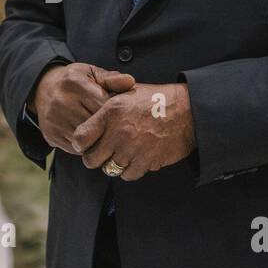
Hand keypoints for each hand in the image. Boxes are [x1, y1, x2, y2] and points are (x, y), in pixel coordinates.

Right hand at [30, 62, 135, 151]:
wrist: (42, 89)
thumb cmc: (74, 81)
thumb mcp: (91, 74)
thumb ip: (111, 79)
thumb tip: (130, 82)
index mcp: (75, 84)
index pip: (103, 103)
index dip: (116, 111)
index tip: (123, 113)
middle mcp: (62, 102)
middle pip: (95, 123)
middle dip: (109, 126)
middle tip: (121, 127)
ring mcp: (55, 121)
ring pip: (86, 139)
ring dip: (100, 139)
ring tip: (110, 136)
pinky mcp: (51, 135)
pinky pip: (76, 148)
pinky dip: (88, 146)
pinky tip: (95, 140)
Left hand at [70, 82, 195, 180]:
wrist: (188, 112)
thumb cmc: (158, 100)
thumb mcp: (128, 92)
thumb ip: (107, 106)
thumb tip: (90, 116)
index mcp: (110, 112)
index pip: (80, 137)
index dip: (81, 143)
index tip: (85, 144)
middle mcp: (118, 133)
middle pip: (91, 160)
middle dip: (95, 158)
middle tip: (102, 153)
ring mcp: (131, 149)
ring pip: (109, 169)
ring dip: (114, 163)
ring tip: (122, 153)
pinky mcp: (145, 162)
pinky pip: (127, 175)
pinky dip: (129, 170)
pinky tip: (135, 158)